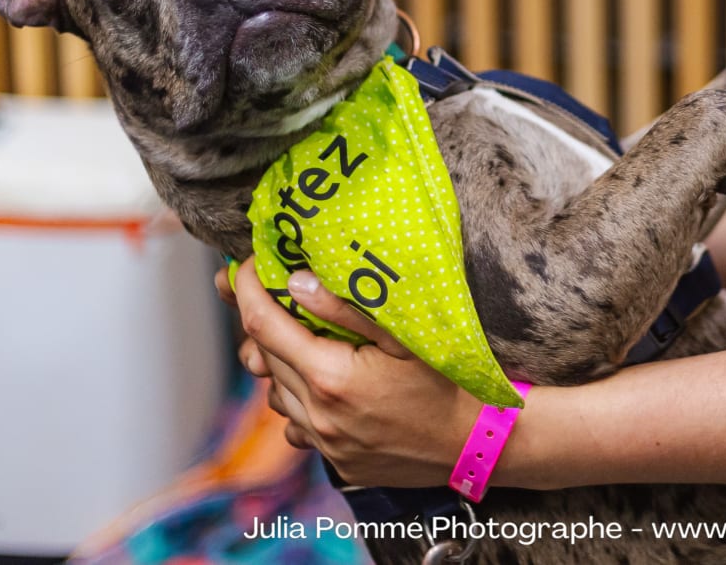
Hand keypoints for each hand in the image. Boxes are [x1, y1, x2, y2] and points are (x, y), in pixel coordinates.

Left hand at [213, 259, 481, 486]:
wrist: (478, 443)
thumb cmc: (449, 382)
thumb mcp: (406, 335)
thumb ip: (348, 307)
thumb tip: (296, 283)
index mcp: (331, 376)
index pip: (263, 324)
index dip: (247, 288)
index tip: (248, 264)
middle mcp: (318, 414)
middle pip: (263, 356)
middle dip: (261, 319)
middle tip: (275, 290)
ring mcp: (324, 442)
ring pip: (275, 392)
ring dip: (280, 362)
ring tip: (308, 339)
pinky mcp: (335, 460)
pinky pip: (296, 423)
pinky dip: (299, 398)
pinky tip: (326, 383)